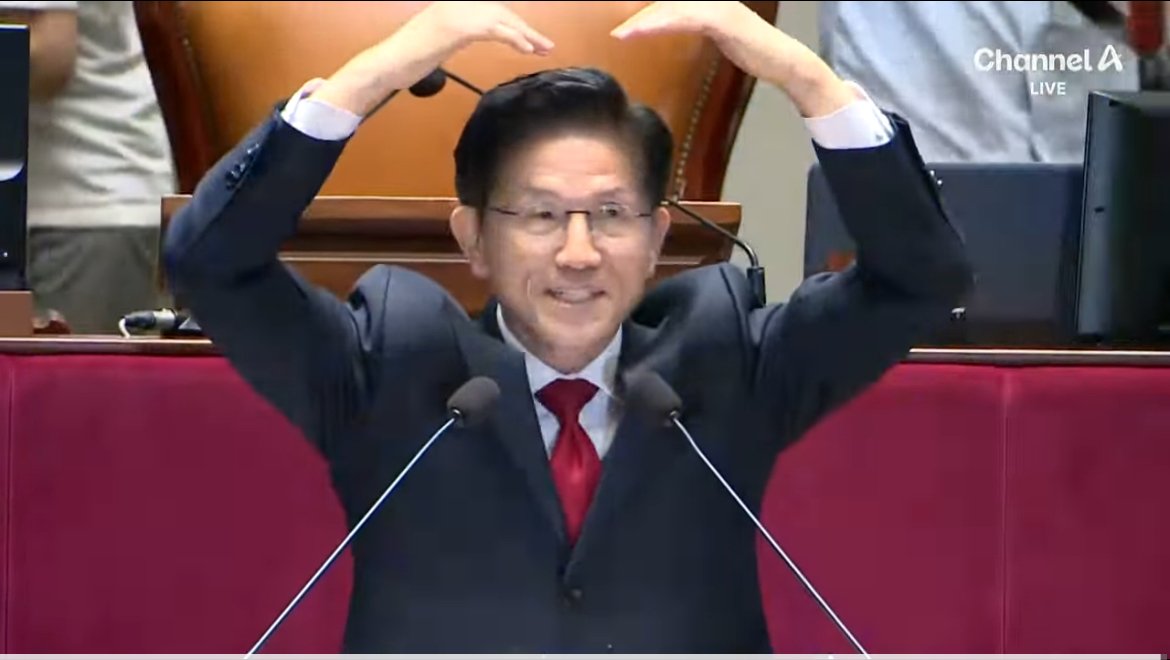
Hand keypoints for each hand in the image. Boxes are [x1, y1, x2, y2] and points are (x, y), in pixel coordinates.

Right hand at [312, 2, 553, 116]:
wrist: (386, 66)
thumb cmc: (405, 61)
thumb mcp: (434, 45)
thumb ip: (452, 38)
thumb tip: (464, 40)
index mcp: (450, 6)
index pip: (490, 10)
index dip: (512, 23)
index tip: (530, 37)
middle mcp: (454, 4)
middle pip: (499, 12)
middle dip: (524, 28)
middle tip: (545, 45)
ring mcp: (454, 12)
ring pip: (500, 18)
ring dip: (525, 34)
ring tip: (543, 48)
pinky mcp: (456, 27)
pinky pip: (492, 29)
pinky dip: (513, 38)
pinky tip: (526, 49)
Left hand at [611, 2, 855, 117]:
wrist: (785, 62)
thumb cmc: (752, 49)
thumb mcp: (716, 32)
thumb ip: (691, 23)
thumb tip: (666, 22)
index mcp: (706, 1)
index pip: (667, 2)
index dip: (645, 8)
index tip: (621, 12)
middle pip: (664, 1)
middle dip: (638, 7)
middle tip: (608, 16)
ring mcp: (716, 5)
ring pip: (669, 6)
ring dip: (640, 18)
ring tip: (617, 31)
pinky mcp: (722, 19)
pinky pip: (683, 18)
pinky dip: (657, 24)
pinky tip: (635, 31)